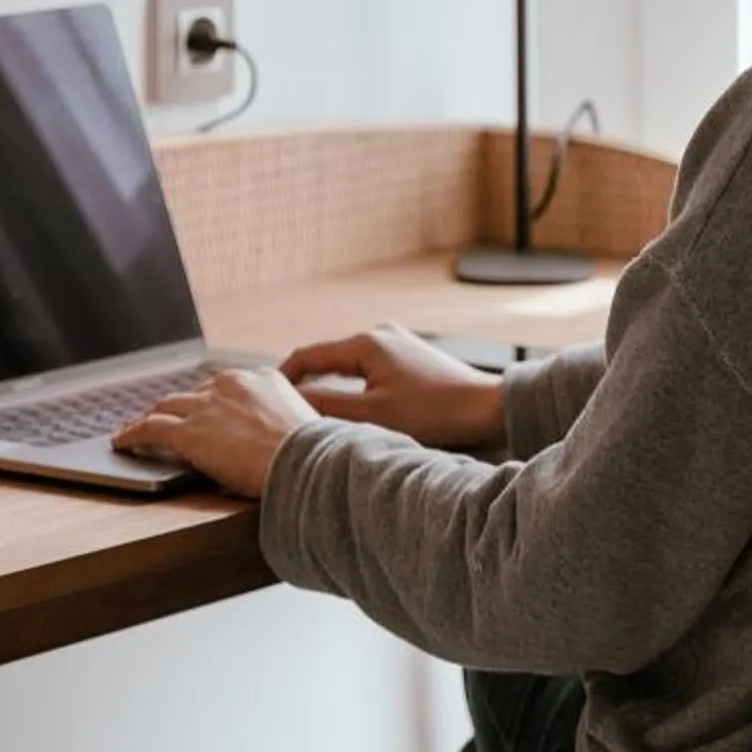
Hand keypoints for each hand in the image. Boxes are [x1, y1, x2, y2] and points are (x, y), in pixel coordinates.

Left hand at [111, 367, 318, 498]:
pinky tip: (121, 442)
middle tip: (165, 419)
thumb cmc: (312, 454)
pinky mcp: (188, 432)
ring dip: (150, 417)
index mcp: (260, 378)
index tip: (202, 411)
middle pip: (192, 393)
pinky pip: (150, 428)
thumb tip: (282, 439)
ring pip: (166, 406)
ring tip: (136, 428)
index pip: (224, 387)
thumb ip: (283, 423)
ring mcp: (207, 406)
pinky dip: (132, 434)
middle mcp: (229, 384)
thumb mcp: (302, 425)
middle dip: (178, 407)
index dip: (208, 402)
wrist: (304, 462)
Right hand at [279, 324, 508, 451]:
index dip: (284, 376)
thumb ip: (327, 407)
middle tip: (286, 408)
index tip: (266, 396)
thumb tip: (291, 402)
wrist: (485, 408)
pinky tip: (356, 408)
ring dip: (332, 385)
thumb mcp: (372, 415)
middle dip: (307, 381)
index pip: (309, 355)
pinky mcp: (411, 358)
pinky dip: (355, 385)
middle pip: (329, 357)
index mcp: (366, 343)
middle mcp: (380, 335)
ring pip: (351, 364)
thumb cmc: (433, 412)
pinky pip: (371, 368)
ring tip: (317, 412)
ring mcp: (398, 344)